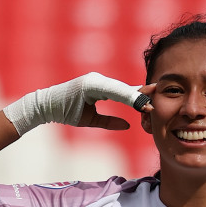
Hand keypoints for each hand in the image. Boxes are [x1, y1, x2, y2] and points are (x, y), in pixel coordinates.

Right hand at [3, 72, 154, 135]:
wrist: (43, 108)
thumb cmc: (66, 112)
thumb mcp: (91, 120)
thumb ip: (110, 121)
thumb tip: (128, 125)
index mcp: (101, 87)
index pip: (126, 92)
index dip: (141, 96)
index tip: (157, 100)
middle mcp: (99, 80)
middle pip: (126, 88)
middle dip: (143, 93)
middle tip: (162, 95)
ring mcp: (93, 81)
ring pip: (120, 88)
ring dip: (136, 96)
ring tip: (150, 103)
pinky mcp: (87, 85)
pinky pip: (109, 90)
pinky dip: (123, 95)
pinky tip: (135, 102)